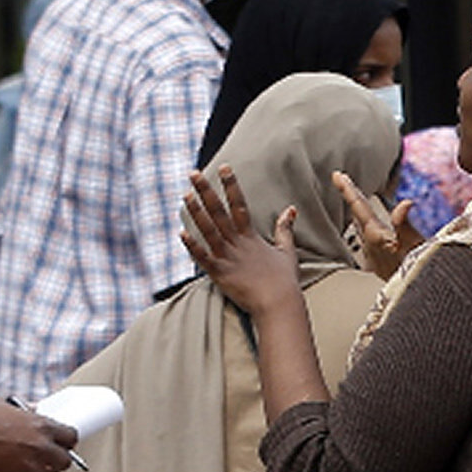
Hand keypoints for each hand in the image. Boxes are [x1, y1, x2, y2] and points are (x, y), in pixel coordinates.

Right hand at [0, 401, 76, 471]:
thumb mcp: (5, 406)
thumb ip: (25, 412)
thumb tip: (34, 409)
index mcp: (43, 426)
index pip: (71, 437)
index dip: (65, 443)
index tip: (59, 446)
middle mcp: (42, 448)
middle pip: (65, 462)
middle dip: (54, 463)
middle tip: (40, 462)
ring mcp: (30, 468)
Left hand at [181, 166, 303, 317]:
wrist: (278, 303)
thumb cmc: (284, 280)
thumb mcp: (287, 251)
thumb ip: (285, 229)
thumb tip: (290, 210)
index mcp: (251, 236)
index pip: (239, 204)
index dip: (231, 185)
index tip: (224, 168)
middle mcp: (237, 243)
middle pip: (219, 212)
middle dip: (206, 191)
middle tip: (193, 174)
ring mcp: (227, 258)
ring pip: (208, 230)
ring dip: (196, 212)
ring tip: (185, 195)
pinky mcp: (219, 274)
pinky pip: (202, 258)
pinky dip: (192, 246)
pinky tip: (181, 233)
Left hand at [333, 171, 418, 279]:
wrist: (411, 293)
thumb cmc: (415, 270)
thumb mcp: (414, 244)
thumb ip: (406, 223)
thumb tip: (405, 203)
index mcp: (374, 233)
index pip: (359, 205)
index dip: (348, 189)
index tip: (337, 176)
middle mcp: (369, 241)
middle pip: (357, 212)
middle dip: (350, 194)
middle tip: (341, 179)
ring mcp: (371, 251)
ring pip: (360, 223)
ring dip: (357, 208)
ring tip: (355, 195)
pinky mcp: (376, 259)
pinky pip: (366, 235)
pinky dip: (365, 222)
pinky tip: (367, 223)